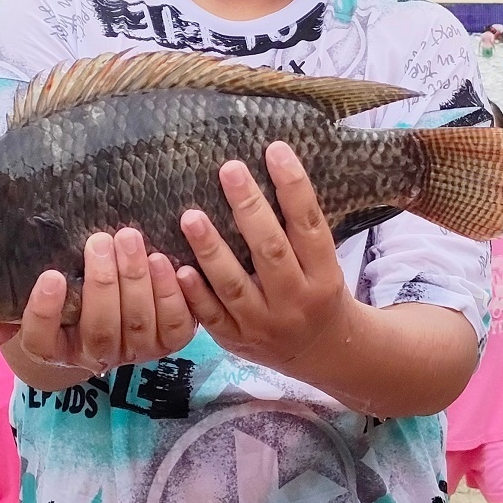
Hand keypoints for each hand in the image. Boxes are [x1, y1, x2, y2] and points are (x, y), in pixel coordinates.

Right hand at [0, 229, 197, 374]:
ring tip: (131, 239)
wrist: (117, 305)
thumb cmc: (70, 291)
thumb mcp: (38, 296)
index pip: (41, 340)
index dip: (44, 312)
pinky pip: (176, 325)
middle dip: (103, 284)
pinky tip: (168, 262)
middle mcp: (96, 355)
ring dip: (137, 280)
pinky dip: (172, 294)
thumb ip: (11, 309)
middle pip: (99, 330)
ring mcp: (135, 351)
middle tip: (101, 240)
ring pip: (138, 324)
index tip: (50, 275)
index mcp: (56, 346)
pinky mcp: (169, 341)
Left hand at [175, 142, 353, 372]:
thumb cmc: (317, 291)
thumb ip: (299, 228)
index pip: (309, 225)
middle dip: (249, 209)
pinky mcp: (238, 341)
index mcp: (324, 275)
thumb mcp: (324, 263)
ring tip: (190, 217)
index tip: (274, 150)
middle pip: (271, 251)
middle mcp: (296, 299)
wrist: (321, 353)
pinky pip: (213, 317)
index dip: (294, 187)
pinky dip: (195, 294)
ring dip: (210, 250)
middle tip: (229, 170)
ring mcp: (265, 324)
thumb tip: (272, 164)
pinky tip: (178, 269)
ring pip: (235, 285)